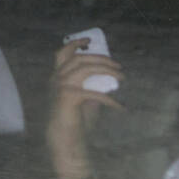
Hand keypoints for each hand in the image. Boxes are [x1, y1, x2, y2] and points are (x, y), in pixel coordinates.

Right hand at [46, 39, 125, 166]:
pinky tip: (121, 107)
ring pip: (86, 67)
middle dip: (101, 58)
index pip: (62, 53)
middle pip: (80, 58)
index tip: (90, 40)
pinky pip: (95, 94)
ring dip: (107, 70)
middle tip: (118, 65)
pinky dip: (111, 100)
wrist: (64, 139)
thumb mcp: (86, 98)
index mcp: (57, 77)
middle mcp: (56, 78)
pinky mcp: (69, 96)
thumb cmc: (75, 119)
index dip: (75, 43)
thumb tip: (110, 75)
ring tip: (121, 76)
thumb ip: (93, 85)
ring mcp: (61, 86)